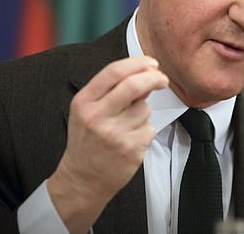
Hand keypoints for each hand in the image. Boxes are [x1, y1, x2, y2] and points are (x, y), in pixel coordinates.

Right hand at [47, 56, 167, 233]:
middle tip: (162, 79)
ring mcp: (114, 134)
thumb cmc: (87, 140)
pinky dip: (144, 131)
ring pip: (145, 108)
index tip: (151, 63)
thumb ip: (111, 90)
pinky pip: (149, 128)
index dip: (137, 63)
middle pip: (134, 85)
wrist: (82, 179)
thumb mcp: (87, 110)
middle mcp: (97, 117)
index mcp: (84, 102)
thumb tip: (144, 74)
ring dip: (143, 112)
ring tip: (126, 125)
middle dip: (154, 78)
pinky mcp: (130, 149)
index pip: (114, 72)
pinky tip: (129, 140)